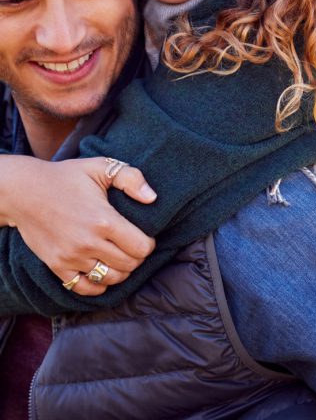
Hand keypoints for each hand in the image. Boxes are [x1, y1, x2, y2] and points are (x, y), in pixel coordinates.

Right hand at [0, 156, 156, 295]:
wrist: (25, 191)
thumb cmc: (67, 177)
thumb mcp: (101, 167)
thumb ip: (131, 178)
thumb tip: (152, 197)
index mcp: (104, 220)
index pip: (141, 247)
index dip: (149, 243)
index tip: (146, 236)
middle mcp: (88, 243)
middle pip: (129, 265)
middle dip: (138, 257)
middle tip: (134, 246)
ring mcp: (71, 257)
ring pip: (109, 278)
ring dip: (121, 271)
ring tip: (121, 257)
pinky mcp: (57, 266)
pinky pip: (83, 288)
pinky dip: (97, 285)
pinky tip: (102, 271)